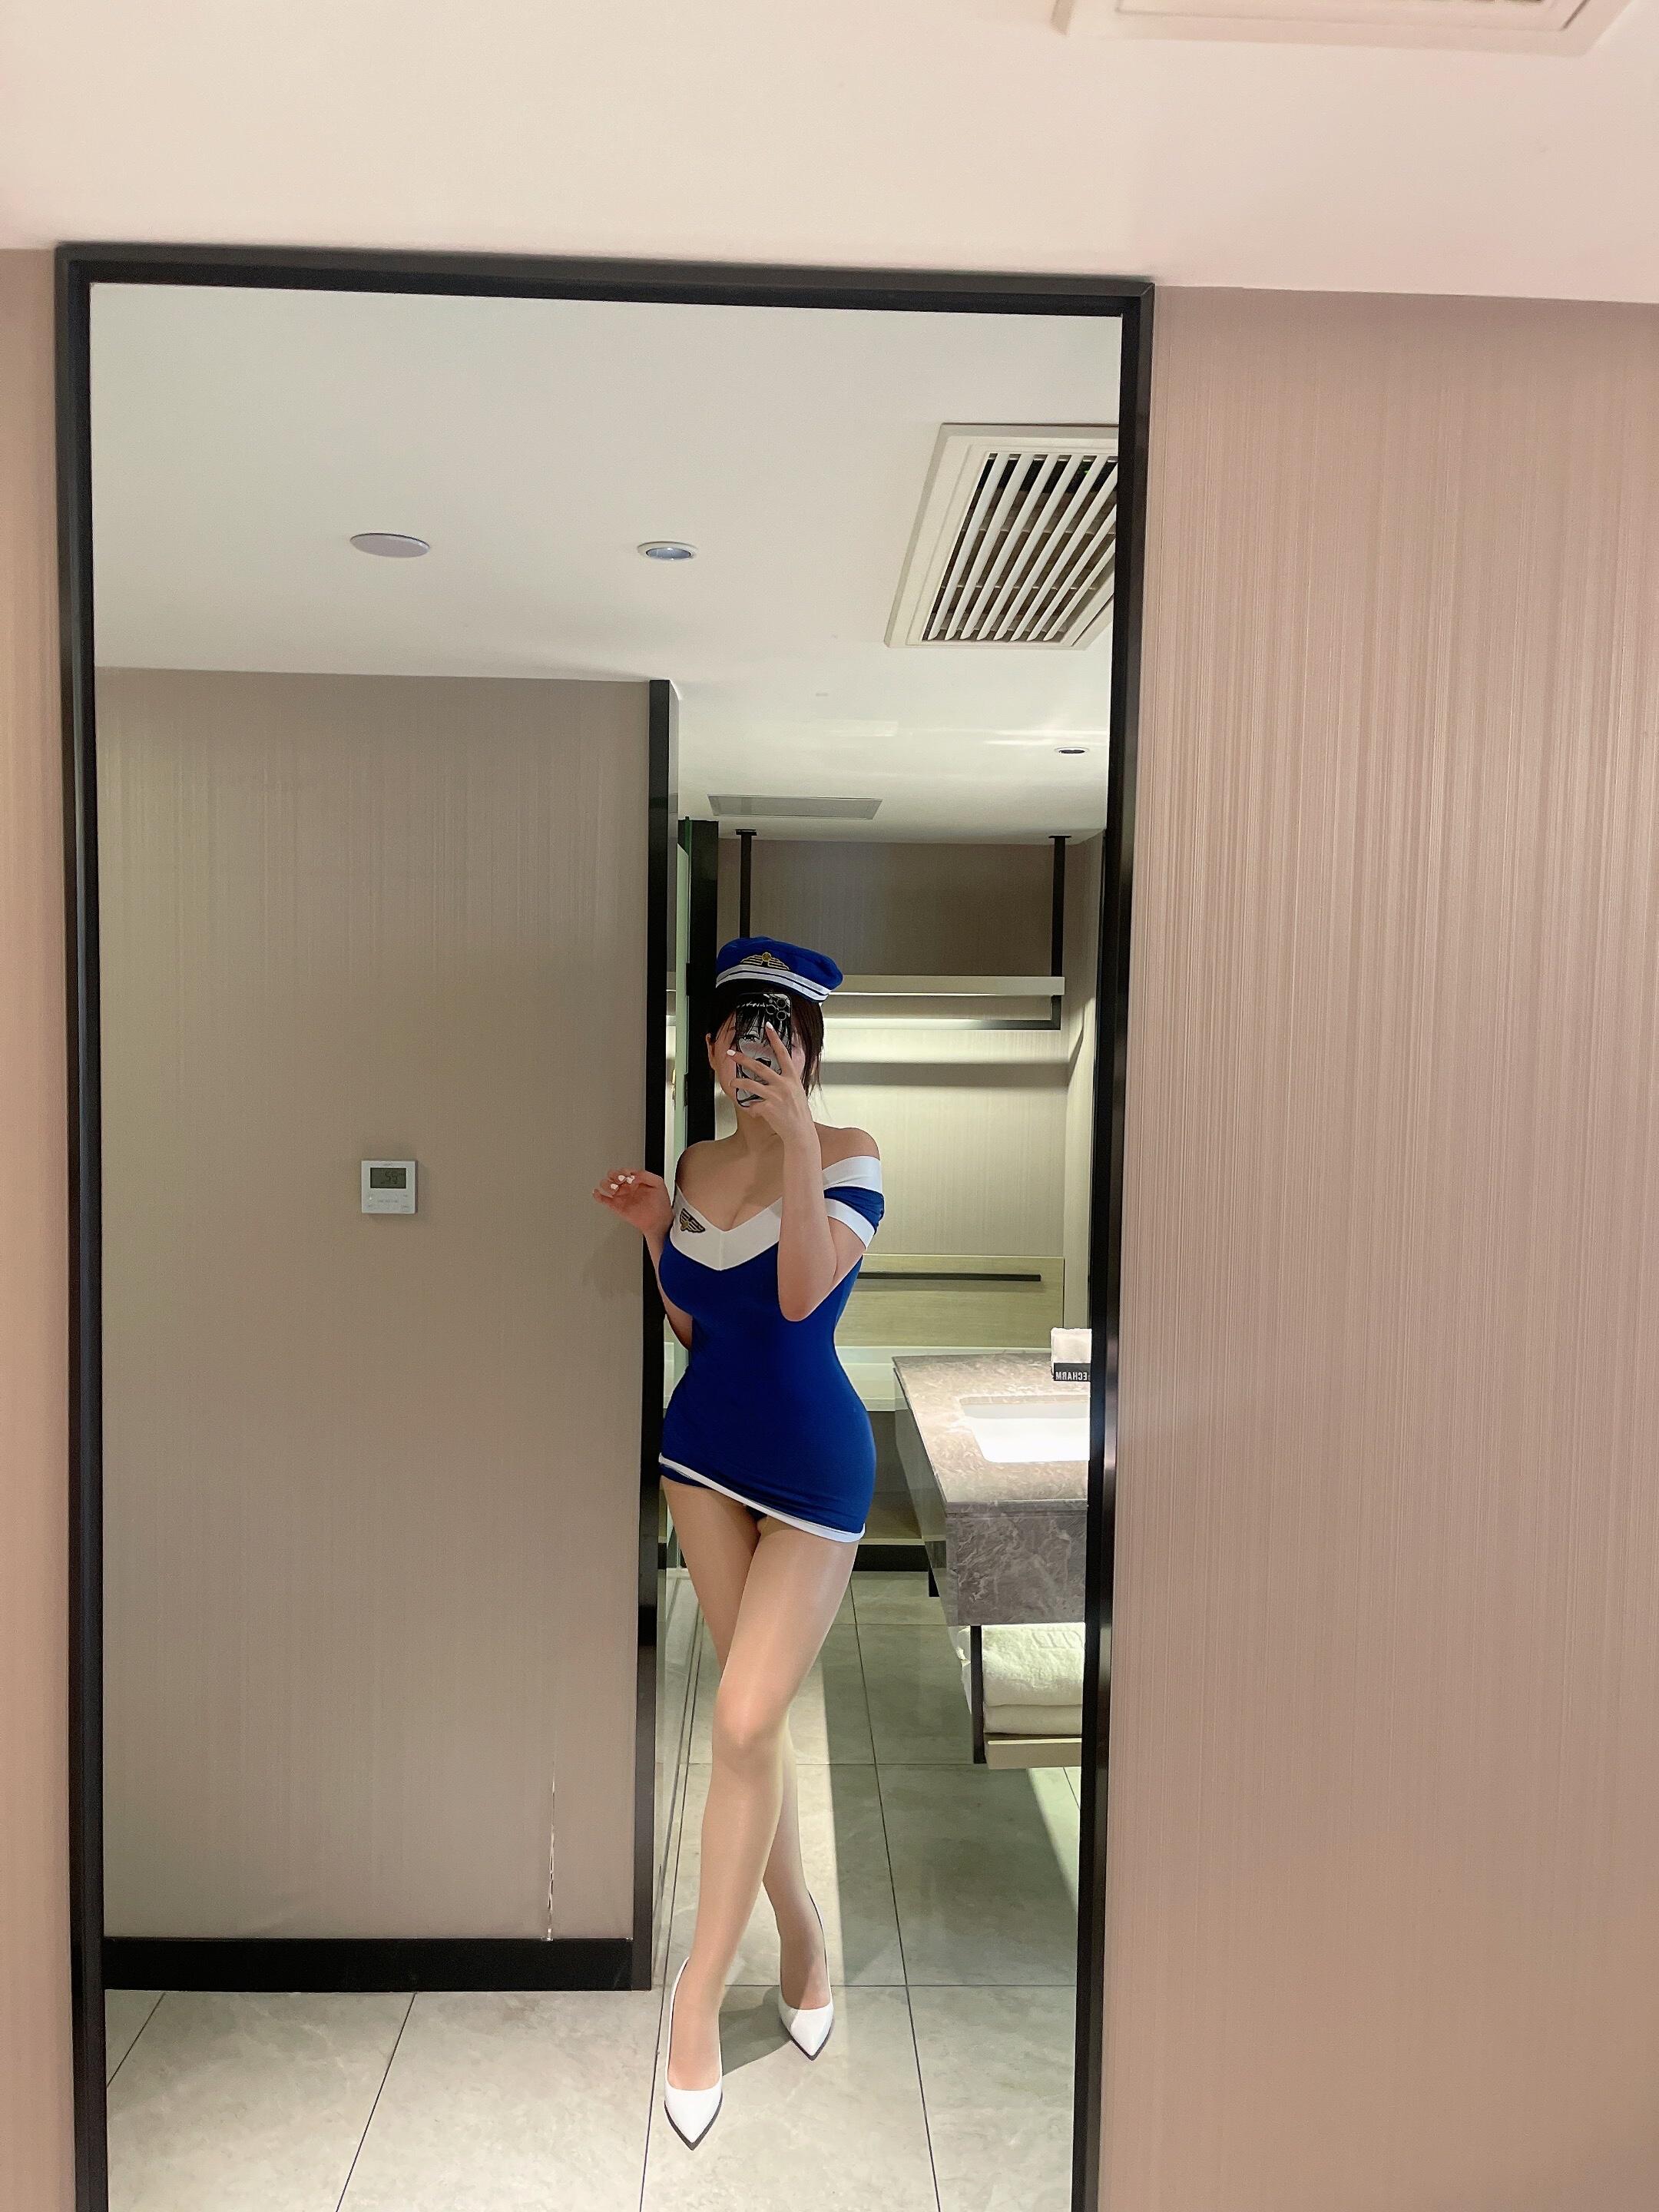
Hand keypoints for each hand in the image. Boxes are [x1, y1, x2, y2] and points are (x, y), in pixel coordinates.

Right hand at [592, 1168, 672, 1240]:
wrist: (658, 1221)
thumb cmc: (660, 1203)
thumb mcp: (658, 1183)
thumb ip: (645, 1175)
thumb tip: (632, 1174)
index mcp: (635, 1181)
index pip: (623, 1170)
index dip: (624, 1171)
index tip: (630, 1177)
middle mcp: (627, 1187)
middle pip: (612, 1175)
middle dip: (615, 1175)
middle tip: (621, 1180)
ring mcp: (621, 1197)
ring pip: (606, 1185)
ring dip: (608, 1184)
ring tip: (616, 1187)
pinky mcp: (617, 1206)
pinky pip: (603, 1200)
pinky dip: (597, 1195)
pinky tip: (597, 1192)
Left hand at [728, 1025, 816, 1148]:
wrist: (800, 1132)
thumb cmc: (799, 1114)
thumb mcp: (798, 1092)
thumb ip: (788, 1082)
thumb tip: (780, 1073)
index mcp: (792, 1078)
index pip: (783, 1054)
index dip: (775, 1039)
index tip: (768, 1027)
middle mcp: (784, 1085)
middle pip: (759, 1066)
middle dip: (743, 1059)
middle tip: (732, 1054)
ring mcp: (775, 1096)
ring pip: (750, 1084)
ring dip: (738, 1082)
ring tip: (732, 1082)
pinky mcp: (768, 1107)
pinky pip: (752, 1105)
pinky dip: (751, 1108)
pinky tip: (754, 1111)